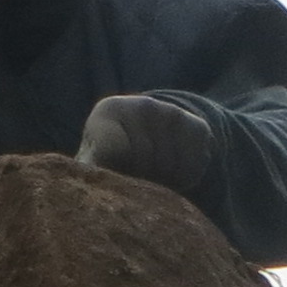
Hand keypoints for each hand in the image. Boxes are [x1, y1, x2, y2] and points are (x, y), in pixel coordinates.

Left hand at [77, 91, 214, 193]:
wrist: (148, 138)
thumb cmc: (111, 156)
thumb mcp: (93, 159)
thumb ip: (89, 168)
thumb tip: (89, 176)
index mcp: (109, 110)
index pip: (116, 152)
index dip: (117, 172)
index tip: (114, 172)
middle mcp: (142, 104)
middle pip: (145, 161)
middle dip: (140, 178)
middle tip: (135, 176)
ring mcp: (173, 112)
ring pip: (170, 167)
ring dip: (163, 182)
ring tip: (151, 175)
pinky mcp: (198, 125)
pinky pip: (194, 167)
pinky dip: (184, 180)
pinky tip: (171, 171)